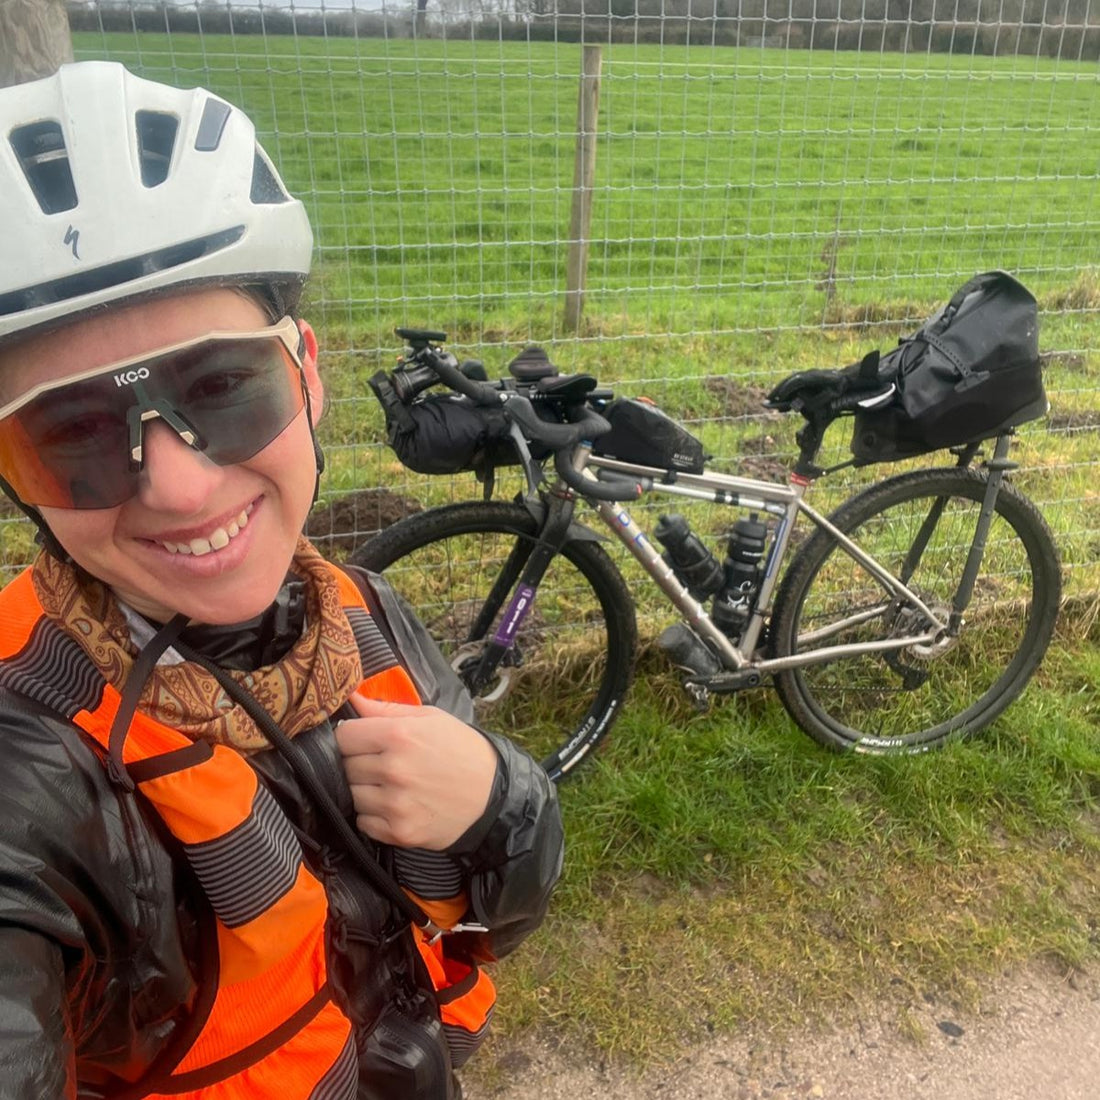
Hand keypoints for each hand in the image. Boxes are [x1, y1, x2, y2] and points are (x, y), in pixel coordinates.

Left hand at [335, 694, 498, 850]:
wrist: (494, 794)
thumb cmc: (462, 750)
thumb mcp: (431, 718)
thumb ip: (386, 708)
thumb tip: (351, 697)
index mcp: (399, 735)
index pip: (344, 736)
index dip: (352, 737)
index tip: (364, 740)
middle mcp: (393, 769)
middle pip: (345, 766)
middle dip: (359, 762)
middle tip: (384, 762)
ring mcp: (395, 804)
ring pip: (351, 795)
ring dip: (365, 789)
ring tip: (391, 784)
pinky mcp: (399, 832)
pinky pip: (364, 821)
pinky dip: (373, 815)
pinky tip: (395, 804)